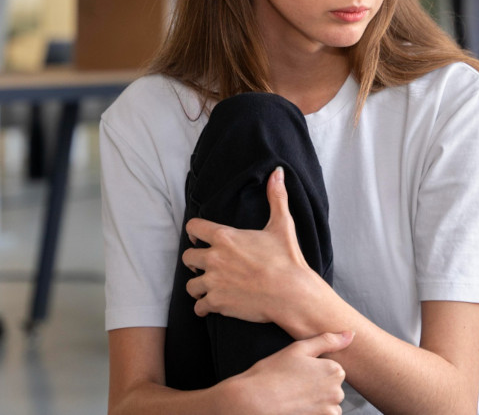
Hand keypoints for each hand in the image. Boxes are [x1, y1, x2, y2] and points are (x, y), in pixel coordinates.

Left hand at [183, 166, 321, 325]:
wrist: (292, 294)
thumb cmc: (287, 259)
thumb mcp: (282, 224)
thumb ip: (276, 197)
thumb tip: (278, 172)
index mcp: (225, 237)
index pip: (193, 228)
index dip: (195, 232)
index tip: (199, 237)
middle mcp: (214, 258)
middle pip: (187, 257)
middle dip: (195, 261)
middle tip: (205, 265)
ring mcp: (214, 282)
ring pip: (190, 285)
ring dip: (198, 286)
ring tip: (208, 287)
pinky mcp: (218, 303)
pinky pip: (199, 307)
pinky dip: (204, 307)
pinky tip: (212, 305)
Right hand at [227, 332, 352, 414]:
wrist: (254, 401)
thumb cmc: (273, 373)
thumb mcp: (299, 349)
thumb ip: (327, 340)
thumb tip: (351, 334)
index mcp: (334, 370)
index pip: (334, 370)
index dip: (316, 370)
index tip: (299, 371)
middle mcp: (336, 393)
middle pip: (333, 389)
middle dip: (318, 387)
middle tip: (294, 384)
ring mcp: (329, 412)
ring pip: (328, 405)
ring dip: (316, 403)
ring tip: (294, 397)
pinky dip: (312, 413)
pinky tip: (296, 407)